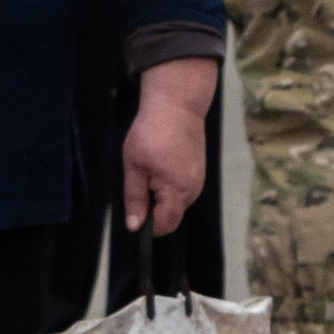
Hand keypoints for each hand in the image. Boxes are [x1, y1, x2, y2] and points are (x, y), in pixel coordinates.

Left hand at [123, 57, 214, 235]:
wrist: (177, 107)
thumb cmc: (152, 133)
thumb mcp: (134, 166)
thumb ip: (135, 198)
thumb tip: (135, 226)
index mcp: (176, 190)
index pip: (166, 225)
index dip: (149, 225)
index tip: (136, 210)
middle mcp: (193, 190)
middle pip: (171, 215)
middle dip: (154, 206)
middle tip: (141, 178)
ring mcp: (199, 181)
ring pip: (177, 202)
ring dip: (162, 194)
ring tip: (152, 167)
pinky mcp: (199, 172)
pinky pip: (183, 189)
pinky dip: (170, 184)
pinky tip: (163, 164)